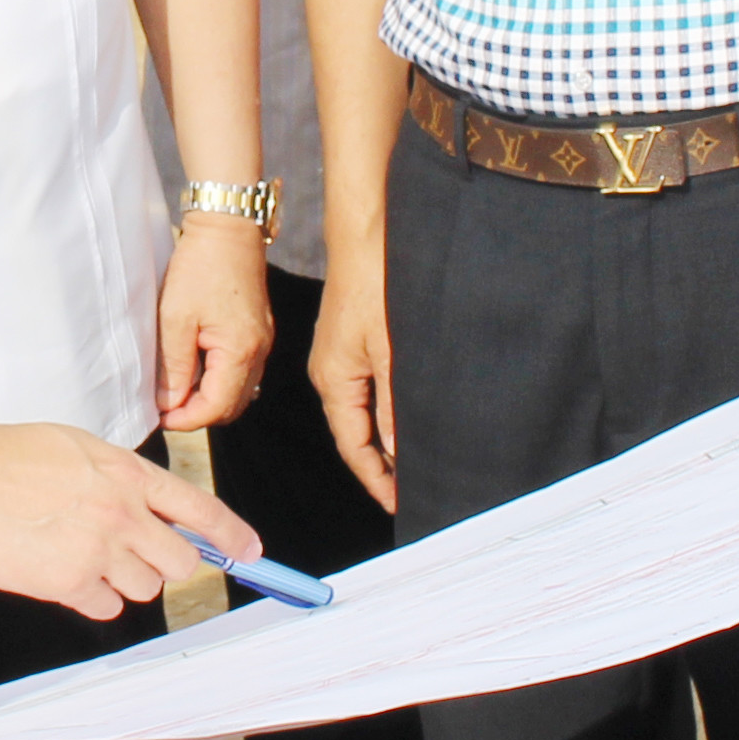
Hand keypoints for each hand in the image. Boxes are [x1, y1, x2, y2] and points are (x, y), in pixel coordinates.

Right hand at [0, 422, 240, 618]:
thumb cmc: (8, 457)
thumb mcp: (79, 448)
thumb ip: (122, 479)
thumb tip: (157, 512)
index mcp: (127, 473)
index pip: (199, 508)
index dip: (232, 535)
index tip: (251, 552)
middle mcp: (121, 512)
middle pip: (179, 563)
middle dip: (165, 564)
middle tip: (134, 554)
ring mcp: (97, 548)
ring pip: (143, 587)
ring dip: (121, 578)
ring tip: (79, 551)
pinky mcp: (68, 580)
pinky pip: (104, 606)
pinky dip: (88, 596)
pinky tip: (59, 569)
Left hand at [153, 221, 273, 436]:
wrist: (227, 226)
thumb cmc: (201, 266)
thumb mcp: (175, 318)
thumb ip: (174, 366)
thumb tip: (168, 403)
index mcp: (241, 352)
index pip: (216, 408)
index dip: (186, 420)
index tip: (158, 417)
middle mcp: (259, 351)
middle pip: (231, 406)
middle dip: (197, 413)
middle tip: (164, 407)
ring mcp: (262, 341)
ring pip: (238, 390)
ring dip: (208, 397)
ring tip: (175, 388)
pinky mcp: (257, 330)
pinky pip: (242, 370)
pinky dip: (218, 378)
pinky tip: (194, 367)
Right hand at [306, 248, 398, 513]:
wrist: (366, 236)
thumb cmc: (376, 285)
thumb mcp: (391, 351)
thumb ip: (392, 405)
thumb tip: (393, 451)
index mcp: (333, 381)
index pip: (352, 446)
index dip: (375, 478)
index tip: (399, 503)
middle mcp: (329, 374)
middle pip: (352, 434)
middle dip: (378, 466)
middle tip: (408, 491)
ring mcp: (338, 357)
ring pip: (358, 413)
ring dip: (381, 440)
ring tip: (409, 465)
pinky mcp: (349, 343)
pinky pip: (363, 390)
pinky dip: (382, 413)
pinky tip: (401, 418)